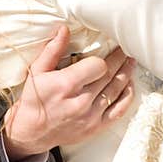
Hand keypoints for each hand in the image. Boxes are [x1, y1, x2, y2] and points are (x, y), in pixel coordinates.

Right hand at [3, 25, 135, 161]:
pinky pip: (119, 111)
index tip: (107, 48)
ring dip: (126, 74)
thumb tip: (64, 29)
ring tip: (130, 62)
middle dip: (120, 60)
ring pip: (116, 91)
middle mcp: (80, 102)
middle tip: (125, 48)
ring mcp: (90, 117)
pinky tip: (129, 85)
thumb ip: (52, 49)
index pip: (97, 66)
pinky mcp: (96, 127)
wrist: (32, 132)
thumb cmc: (35, 98)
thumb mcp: (38, 71)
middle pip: (109, 76)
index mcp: (66, 85)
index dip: (103, 57)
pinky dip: (127, 96)